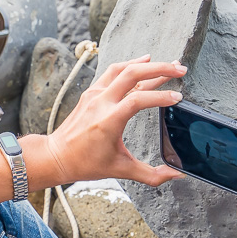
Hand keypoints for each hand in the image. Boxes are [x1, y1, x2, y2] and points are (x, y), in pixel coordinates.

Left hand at [44, 54, 187, 185]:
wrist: (57, 155)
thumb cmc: (86, 164)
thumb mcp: (122, 171)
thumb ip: (152, 175)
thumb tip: (176, 174)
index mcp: (108, 121)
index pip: (138, 99)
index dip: (160, 96)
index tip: (177, 97)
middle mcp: (101, 103)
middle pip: (132, 74)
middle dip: (159, 68)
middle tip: (179, 68)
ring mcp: (94, 94)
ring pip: (122, 69)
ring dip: (146, 63)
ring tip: (166, 63)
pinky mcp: (91, 92)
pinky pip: (112, 72)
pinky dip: (129, 65)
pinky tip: (141, 63)